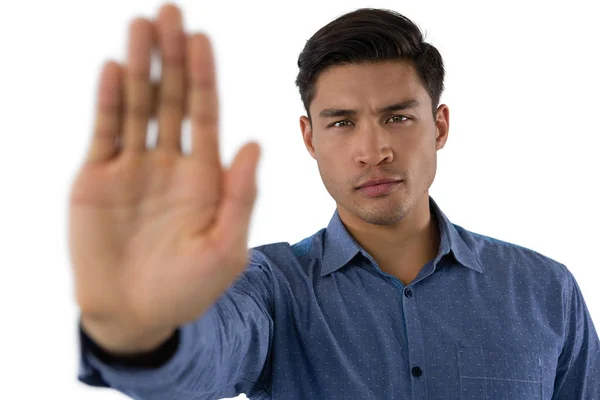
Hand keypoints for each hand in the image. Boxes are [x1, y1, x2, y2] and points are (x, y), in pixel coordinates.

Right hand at [69, 3, 260, 352]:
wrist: (135, 315)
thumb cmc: (186, 289)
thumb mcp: (224, 248)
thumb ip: (240, 196)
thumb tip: (254, 143)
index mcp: (204, 176)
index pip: (206, 115)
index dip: (203, 78)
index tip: (203, 40)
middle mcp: (170, 163)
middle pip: (171, 99)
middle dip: (172, 58)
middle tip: (171, 13)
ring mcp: (133, 168)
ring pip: (137, 106)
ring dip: (139, 66)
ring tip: (142, 26)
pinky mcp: (97, 179)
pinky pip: (105, 132)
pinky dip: (108, 101)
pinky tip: (114, 69)